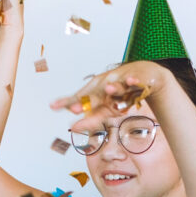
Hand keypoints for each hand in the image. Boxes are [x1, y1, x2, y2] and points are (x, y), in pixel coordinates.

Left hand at [51, 61, 169, 130]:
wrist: (143, 75)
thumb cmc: (118, 91)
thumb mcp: (103, 104)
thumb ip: (87, 114)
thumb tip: (67, 122)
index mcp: (95, 93)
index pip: (79, 99)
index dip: (67, 103)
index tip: (53, 107)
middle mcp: (105, 86)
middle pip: (95, 95)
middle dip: (86, 101)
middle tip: (74, 109)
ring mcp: (121, 82)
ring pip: (116, 86)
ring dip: (113, 87)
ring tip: (109, 89)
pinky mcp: (137, 79)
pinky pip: (135, 80)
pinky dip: (134, 80)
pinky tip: (132, 81)